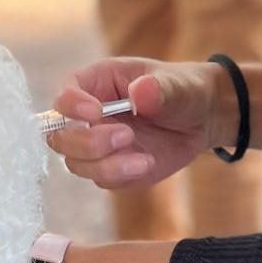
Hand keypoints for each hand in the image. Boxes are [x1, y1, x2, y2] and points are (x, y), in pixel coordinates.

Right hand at [48, 57, 232, 189]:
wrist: (201, 118)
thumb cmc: (183, 90)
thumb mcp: (177, 85)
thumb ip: (159, 88)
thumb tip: (140, 92)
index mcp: (96, 82)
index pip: (64, 96)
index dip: (71, 106)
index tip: (97, 111)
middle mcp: (89, 115)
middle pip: (60, 136)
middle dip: (88, 142)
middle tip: (126, 136)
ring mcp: (98, 144)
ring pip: (77, 164)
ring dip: (106, 166)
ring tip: (144, 158)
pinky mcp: (111, 168)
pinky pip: (102, 180)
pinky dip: (122, 177)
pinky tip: (148, 163)